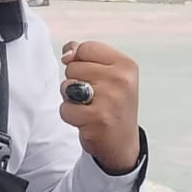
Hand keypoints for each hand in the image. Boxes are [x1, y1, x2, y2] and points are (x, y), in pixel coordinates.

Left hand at [59, 41, 139, 173]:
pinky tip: (86, 120)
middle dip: (75, 82)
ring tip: (89, 107)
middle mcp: (120, 80)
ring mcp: (110, 99)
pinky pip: (65, 108)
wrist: (122, 143)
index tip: (92, 76)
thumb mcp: (109, 75)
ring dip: (71, 99)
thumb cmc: (113, 106)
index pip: (86, 48)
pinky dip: (70, 116)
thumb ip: (87, 56)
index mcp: (126, 65)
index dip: (79, 62)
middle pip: (73, 67)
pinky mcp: (97, 119)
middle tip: (93, 97)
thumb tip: (68, 51)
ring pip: (66, 86)